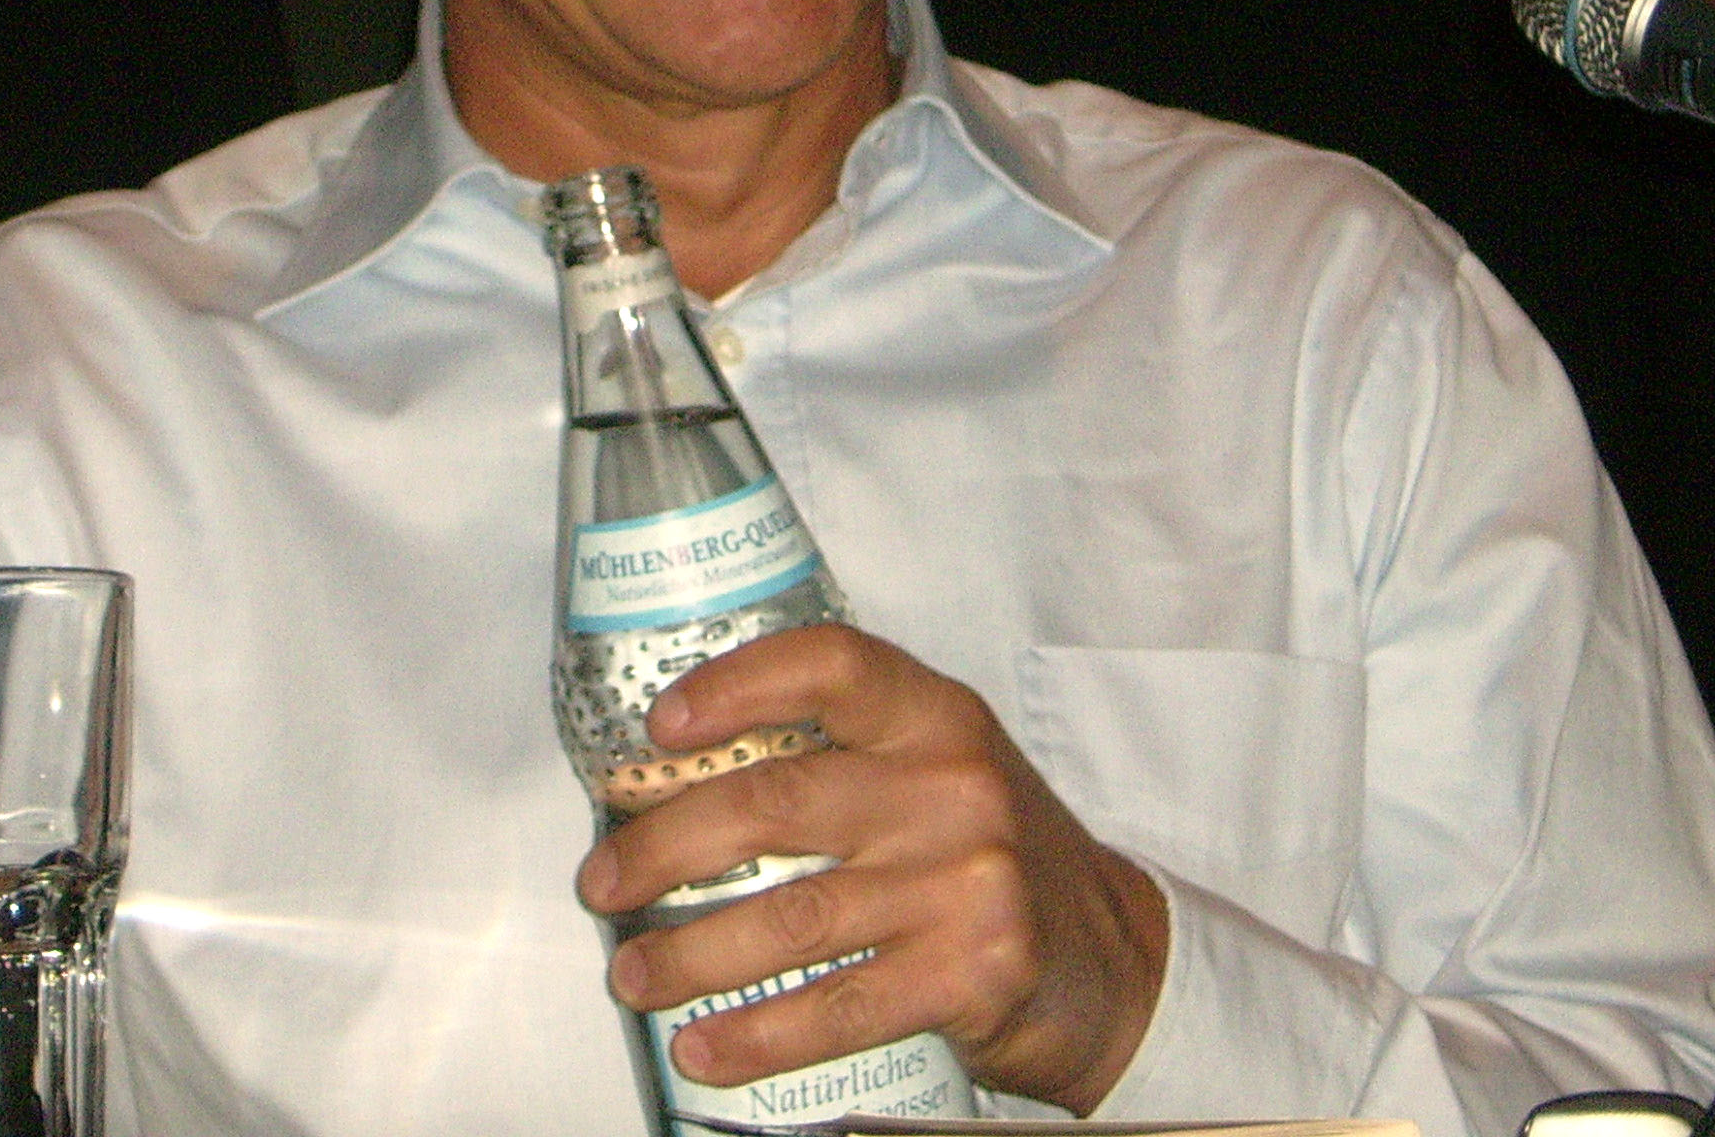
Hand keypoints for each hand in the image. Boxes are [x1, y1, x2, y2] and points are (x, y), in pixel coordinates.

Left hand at [574, 623, 1169, 1115]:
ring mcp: (967, 881)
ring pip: (792, 916)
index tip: (660, 726)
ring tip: (632, 975)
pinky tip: (704, 1046)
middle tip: (602, 882)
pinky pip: (838, 1007)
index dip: (736, 686)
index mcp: (934, 718)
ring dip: (690, 955)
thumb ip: (840, 759)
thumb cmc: (990, 857)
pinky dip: (757, 1035)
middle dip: (665, 846)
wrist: (1113, 959)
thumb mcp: (935, 774)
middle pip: (778, 803)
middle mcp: (953, 787)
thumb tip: (674, 783)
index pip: (830, 666)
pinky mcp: (973, 973)